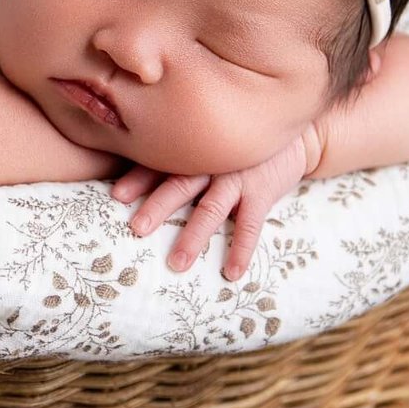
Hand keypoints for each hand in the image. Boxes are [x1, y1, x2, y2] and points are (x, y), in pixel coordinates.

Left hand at [111, 123, 322, 280]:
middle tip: (137, 228)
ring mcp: (238, 177)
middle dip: (158, 206)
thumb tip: (133, 175)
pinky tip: (232, 273)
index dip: (138, 178)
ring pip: (211, 208)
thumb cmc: (237, 142)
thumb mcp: (208, 140)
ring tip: (177, 263)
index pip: (161, 163)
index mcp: (193, 151)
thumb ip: (179, 154)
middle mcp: (212, 162)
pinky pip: (251, 225)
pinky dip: (241, 249)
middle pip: (180, 184)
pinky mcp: (262, 192)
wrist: (291, 134)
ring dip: (194, 236)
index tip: (117, 196)